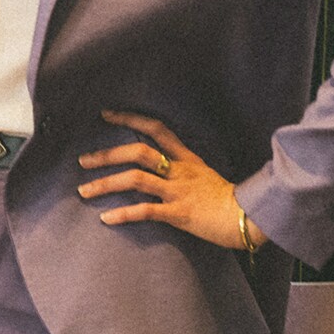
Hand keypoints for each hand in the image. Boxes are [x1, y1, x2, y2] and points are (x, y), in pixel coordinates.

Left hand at [77, 109, 266, 251]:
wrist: (250, 218)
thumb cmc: (231, 201)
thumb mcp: (207, 176)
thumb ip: (185, 171)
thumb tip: (165, 170)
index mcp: (186, 159)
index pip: (156, 129)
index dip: (130, 119)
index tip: (106, 115)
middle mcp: (179, 170)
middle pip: (137, 152)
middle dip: (106, 155)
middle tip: (83, 161)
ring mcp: (178, 191)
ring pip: (135, 180)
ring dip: (105, 183)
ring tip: (84, 190)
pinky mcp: (179, 213)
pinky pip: (146, 211)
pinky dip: (124, 213)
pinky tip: (106, 218)